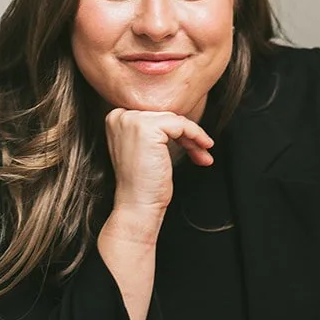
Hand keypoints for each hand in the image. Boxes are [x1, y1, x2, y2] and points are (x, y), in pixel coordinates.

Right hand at [104, 108, 213, 222]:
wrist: (137, 204)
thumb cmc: (142, 183)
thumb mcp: (144, 148)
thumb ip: (153, 130)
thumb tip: (180, 120)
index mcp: (116, 118)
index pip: (154, 115)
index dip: (175, 130)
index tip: (189, 143)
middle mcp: (120, 115)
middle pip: (165, 115)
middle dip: (186, 134)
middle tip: (200, 151)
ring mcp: (132, 120)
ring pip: (175, 119)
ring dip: (194, 137)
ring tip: (202, 154)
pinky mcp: (147, 127)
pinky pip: (181, 124)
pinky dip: (196, 135)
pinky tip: (203, 148)